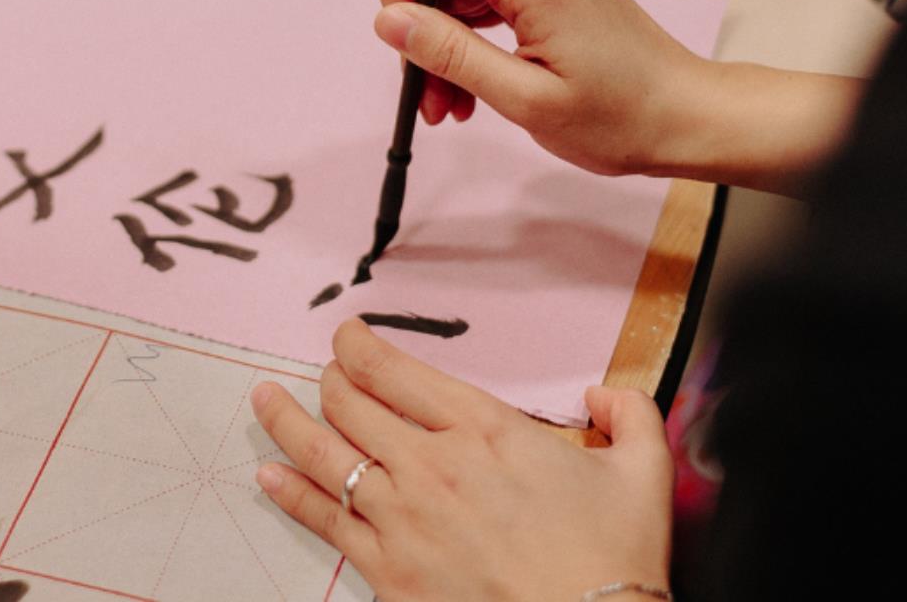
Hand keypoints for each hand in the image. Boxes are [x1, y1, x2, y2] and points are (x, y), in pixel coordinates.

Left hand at [251, 319, 673, 601]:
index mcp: (486, 430)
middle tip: (325, 371)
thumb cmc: (613, 560)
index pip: (397, 371)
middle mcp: (433, 465)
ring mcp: (403, 519)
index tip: (347, 336)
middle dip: (330, 379)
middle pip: (351, 405)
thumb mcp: (643, 470)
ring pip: (324, 455)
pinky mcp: (388, 572)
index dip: (360, 345)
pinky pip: (324, 521)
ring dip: (287, 420)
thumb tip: (603, 395)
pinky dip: (290, 494)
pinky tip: (269, 477)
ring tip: (263, 399)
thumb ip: (628, 412)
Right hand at [376, 0, 711, 175]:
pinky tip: (479, 87)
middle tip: (430, 99)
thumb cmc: (620, 118)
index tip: (400, 41)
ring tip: (455, 107)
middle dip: (425, 32)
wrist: (686, 116)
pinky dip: (477, 40)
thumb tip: (388, 18)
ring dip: (449, 45)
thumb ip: (450, 53)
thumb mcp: (523, 98)